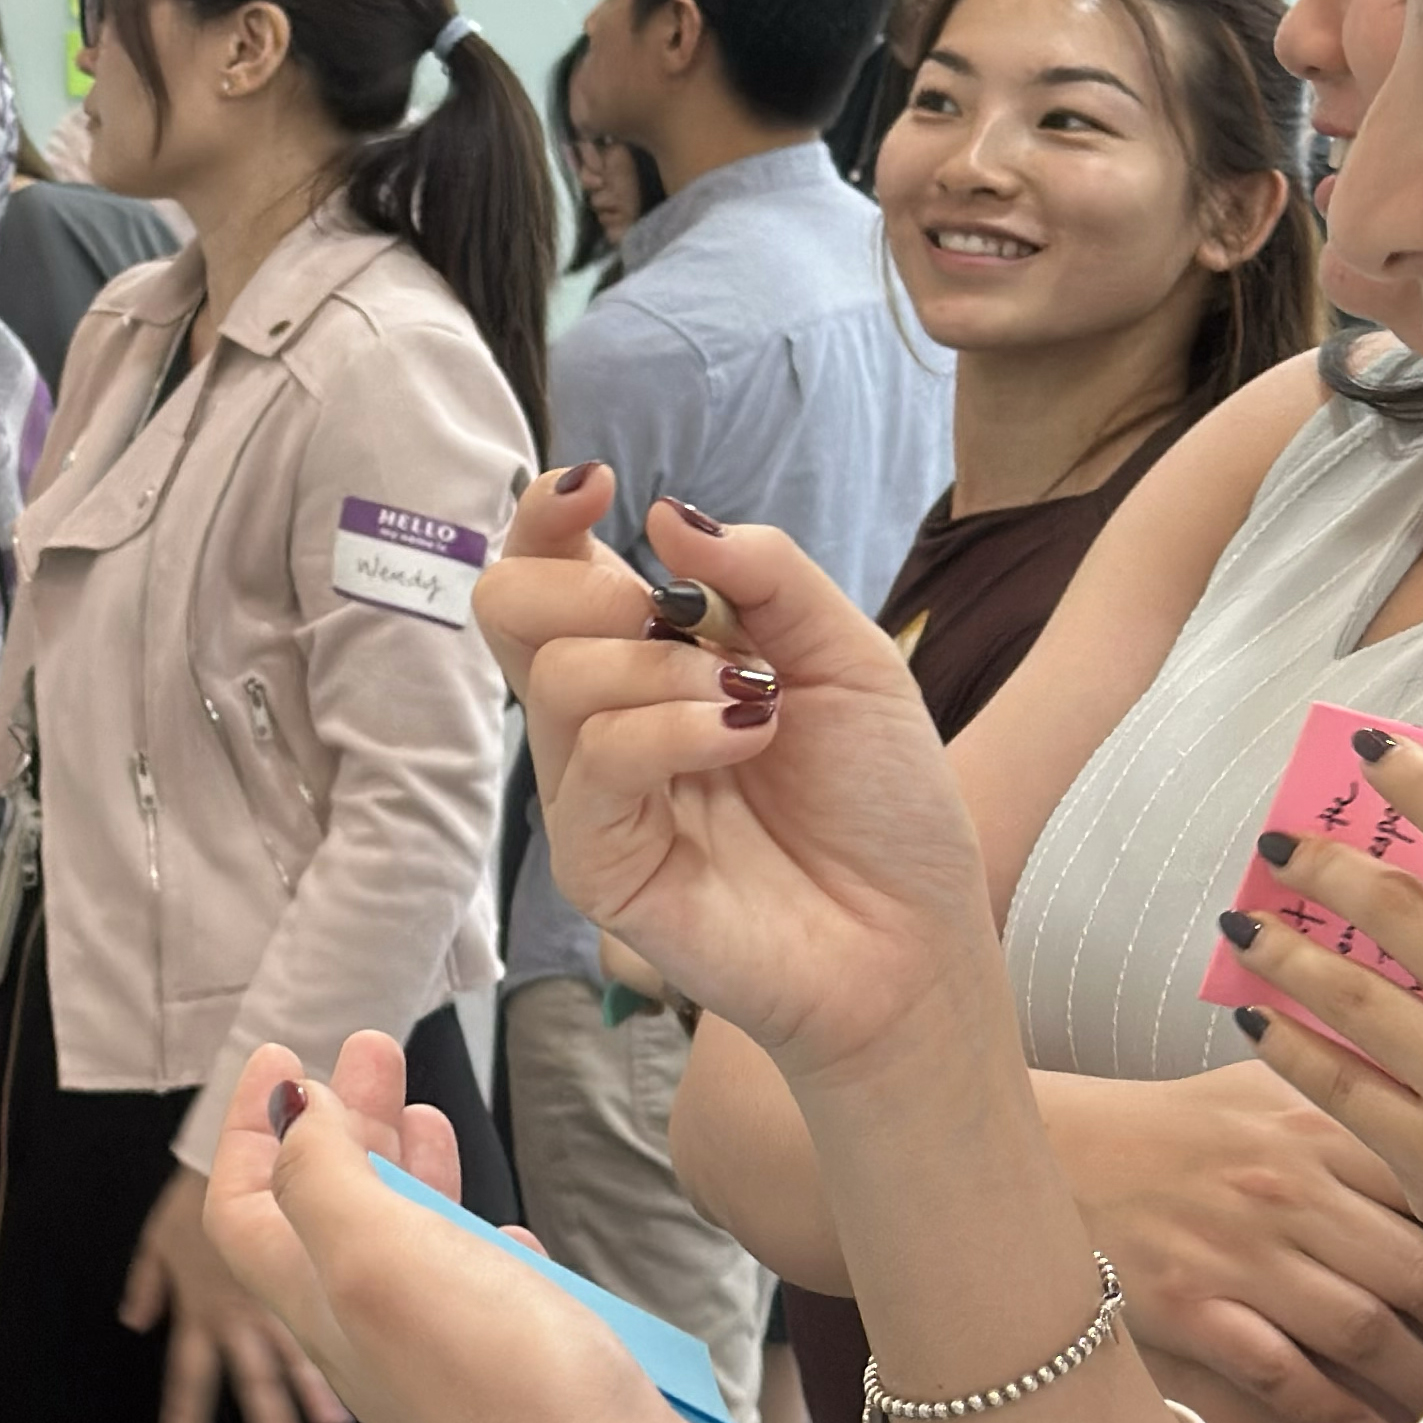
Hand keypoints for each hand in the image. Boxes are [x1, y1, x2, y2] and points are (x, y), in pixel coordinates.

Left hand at [126, 1159, 350, 1422]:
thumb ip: (149, 1280)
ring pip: (301, 1354)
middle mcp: (243, 1313)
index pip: (189, 1373)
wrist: (236, 1139)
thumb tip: (135, 1317)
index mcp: (201, 1309)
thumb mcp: (161, 1234)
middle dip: (266, 1420)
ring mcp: (282, 1297)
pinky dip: (354, 1337)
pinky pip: (338, 1311)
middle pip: (252, 1378)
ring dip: (315, 1392)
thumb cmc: (196, 1184)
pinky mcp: (316, 1271)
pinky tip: (376, 1360)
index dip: (186, 1413)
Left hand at [204, 1036, 747, 1422]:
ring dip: (410, 1168)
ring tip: (428, 1108)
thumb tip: (292, 1114)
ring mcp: (451, 1355)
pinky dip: (481, 1239)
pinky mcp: (524, 1369)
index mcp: (322, 1305)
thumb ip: (323, 1179)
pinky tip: (501, 1221)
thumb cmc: (496, 1385)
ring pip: (409, 1244)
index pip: (245, 1211)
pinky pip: (485, 1292)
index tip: (278, 1054)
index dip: (246, 1132)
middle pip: (329, 1213)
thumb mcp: (379, 1255)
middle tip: (373, 1047)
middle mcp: (375, 1333)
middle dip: (339, 1124)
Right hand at [478, 475, 1004, 1091]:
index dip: (548, 516)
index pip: (551, 571)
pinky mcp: (597, 863)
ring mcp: (594, 794)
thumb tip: (665, 513)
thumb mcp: (846, 656)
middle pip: (509, 611)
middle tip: (670, 619)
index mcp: (650, 658)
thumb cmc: (881, 803)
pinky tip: (745, 738)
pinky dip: (671, 730)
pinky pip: (596, 762)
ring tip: (751, 705)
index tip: (598, 487)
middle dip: (580, 585)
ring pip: (556, 678)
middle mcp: (605, 719)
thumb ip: (763, 575)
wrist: (913, 935)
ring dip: (661, 668)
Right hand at [1051, 1060, 1422, 1422]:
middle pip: (1421, 1271)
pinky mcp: (1190, 1309)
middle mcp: (1286, 1191)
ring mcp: (1238, 1254)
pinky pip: (1284, 1374)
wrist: (1046, 1155)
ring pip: (1365, 1332)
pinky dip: (1338, 1413)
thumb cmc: (1167, 1129)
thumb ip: (1349, 1105)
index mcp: (1313, 1127)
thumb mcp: (1258, 1088)